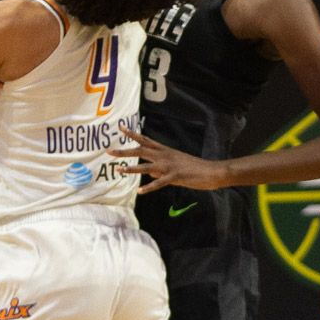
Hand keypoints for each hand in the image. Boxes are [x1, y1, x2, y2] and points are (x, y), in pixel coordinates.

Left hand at [109, 125, 225, 192]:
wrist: (210, 171)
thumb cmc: (192, 167)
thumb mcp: (174, 164)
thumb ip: (159, 167)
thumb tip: (147, 171)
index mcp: (164, 150)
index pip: (145, 139)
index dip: (132, 134)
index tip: (120, 128)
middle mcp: (164, 155)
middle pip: (141, 151)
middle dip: (124, 152)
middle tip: (109, 151)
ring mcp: (169, 166)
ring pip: (146, 166)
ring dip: (132, 168)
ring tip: (118, 170)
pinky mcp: (175, 177)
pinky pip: (159, 182)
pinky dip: (149, 187)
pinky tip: (140, 192)